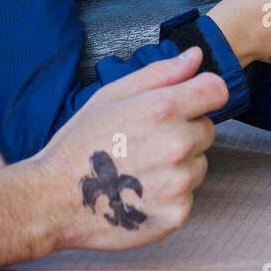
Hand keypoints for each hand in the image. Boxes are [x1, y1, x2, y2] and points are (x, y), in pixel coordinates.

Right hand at [31, 48, 227, 250]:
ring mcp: (180, 182)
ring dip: (179, 164)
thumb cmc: (79, 144)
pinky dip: (170, 195)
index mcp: (163, 108)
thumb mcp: (111, 96)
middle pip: (207, 129)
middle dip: (184, 131)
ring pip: (199, 163)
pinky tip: (140, 192)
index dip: (201, 94)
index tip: (184, 104)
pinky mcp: (178, 213)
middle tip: (145, 141)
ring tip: (139, 168)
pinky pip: (188, 195)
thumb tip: (196, 56)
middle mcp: (177, 144)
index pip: (216, 90)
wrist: (54, 199)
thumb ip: (159, 73)